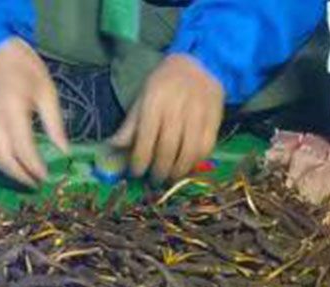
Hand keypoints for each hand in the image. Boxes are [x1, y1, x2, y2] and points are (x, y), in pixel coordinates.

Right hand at [0, 37, 68, 186]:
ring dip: (8, 172)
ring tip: (26, 179)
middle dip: (20, 176)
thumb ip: (54, 124)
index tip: (47, 178)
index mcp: (12, 109)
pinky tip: (14, 164)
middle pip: (2, 159)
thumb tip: (64, 151)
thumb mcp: (47, 92)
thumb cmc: (24, 66)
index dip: (34, 167)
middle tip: (36, 185)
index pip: (23, 148)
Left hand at [111, 54, 224, 180]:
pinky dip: (195, 162)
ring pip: (189, 151)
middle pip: (168, 148)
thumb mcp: (142, 98)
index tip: (136, 173)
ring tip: (169, 178)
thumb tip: (114, 149)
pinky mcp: (215, 119)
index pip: (146, 138)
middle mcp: (178, 107)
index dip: (140, 160)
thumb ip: (130, 125)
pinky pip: (206, 147)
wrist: (198, 64)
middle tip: (153, 180)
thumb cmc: (164, 83)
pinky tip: (186, 167)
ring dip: (178, 171)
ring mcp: (199, 113)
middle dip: (159, 170)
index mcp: (155, 100)